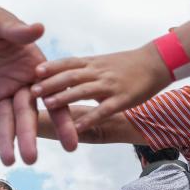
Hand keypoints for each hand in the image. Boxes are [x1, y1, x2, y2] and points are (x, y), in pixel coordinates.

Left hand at [0, 0, 76, 164]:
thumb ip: (17, 32)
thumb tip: (39, 28)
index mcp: (33, 67)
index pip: (52, 96)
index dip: (62, 119)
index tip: (72, 143)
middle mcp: (21, 83)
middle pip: (27, 115)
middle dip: (28, 137)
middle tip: (31, 160)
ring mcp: (2, 92)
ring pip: (7, 121)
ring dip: (8, 141)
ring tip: (10, 162)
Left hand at [32, 43, 170, 132]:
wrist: (156, 62)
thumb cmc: (127, 64)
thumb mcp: (103, 62)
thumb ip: (83, 70)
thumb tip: (61, 77)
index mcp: (93, 63)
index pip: (68, 62)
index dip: (51, 67)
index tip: (34, 72)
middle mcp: (99, 72)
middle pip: (71, 75)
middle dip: (51, 83)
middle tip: (33, 91)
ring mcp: (110, 85)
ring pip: (84, 90)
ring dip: (65, 97)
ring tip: (48, 104)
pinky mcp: (122, 99)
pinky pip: (103, 110)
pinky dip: (89, 118)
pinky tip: (76, 127)